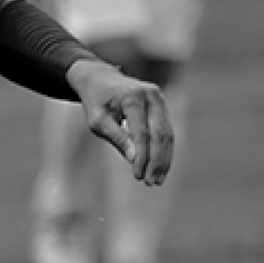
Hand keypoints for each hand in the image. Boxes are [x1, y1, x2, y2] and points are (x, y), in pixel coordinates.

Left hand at [66, 58, 174, 185]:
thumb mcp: (98, 121)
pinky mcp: (161, 106)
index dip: (142, 157)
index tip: (138, 176)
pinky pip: (166, 130)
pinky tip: (160, 167)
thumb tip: (134, 159)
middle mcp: (151, 96)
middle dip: (157, 161)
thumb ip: (117, 138)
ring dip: (164, 159)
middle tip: (152, 183)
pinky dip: (164, 150)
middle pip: (161, 134)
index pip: (142, 133)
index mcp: (133, 99)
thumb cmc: (96, 102)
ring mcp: (159, 99)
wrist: (101, 80)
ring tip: (157, 180)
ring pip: (167, 133)